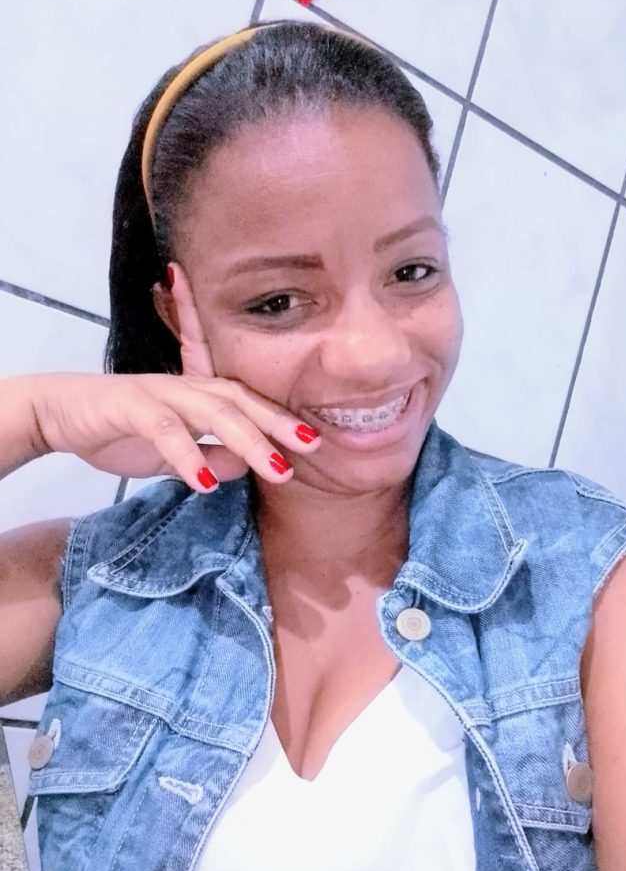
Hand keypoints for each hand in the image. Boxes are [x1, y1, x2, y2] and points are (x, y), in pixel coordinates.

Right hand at [25, 264, 319, 490]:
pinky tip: (205, 483)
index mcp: (201, 395)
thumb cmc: (121, 430)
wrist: (60, 412)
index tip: (319, 442)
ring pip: (213, 412)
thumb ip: (210, 457)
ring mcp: (160, 393)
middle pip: (242, 402)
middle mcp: (187, 387)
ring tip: (277, 470)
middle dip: (279, 424)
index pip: (250, 403)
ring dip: (248, 441)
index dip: (284, 419)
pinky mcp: (131, 406)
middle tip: (313, 447)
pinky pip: (165, 430)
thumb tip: (245, 469)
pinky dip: (188, 456)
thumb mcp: (174, 454)